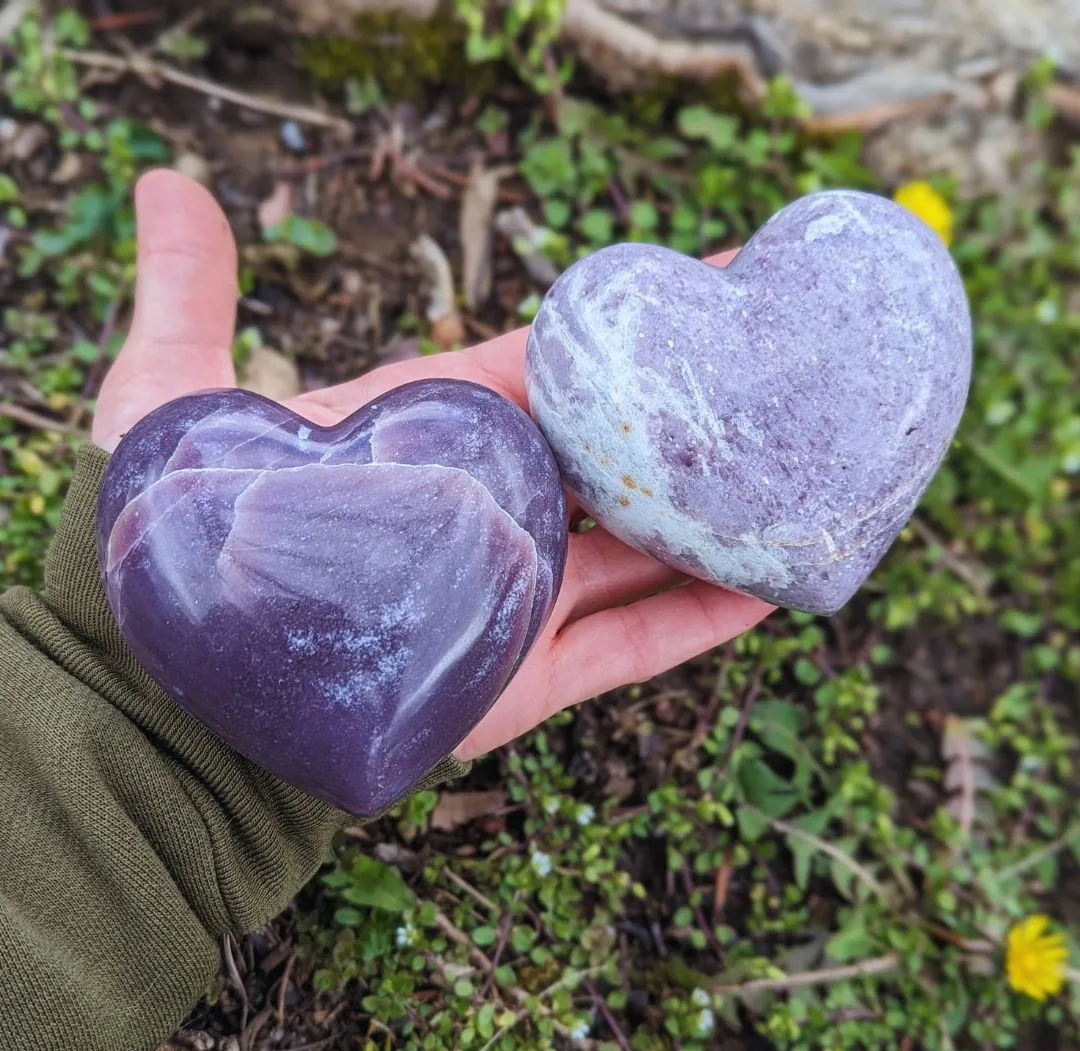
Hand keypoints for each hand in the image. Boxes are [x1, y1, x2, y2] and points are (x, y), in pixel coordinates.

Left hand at [94, 170, 773, 760]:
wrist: (178, 707)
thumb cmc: (172, 548)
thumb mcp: (174, 404)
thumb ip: (190, 297)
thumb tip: (161, 181)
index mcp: (435, 439)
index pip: (553, 369)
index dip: (629, 332)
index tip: (712, 283)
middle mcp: (490, 514)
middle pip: (616, 458)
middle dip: (694, 419)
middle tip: (790, 372)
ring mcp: (517, 599)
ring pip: (643, 552)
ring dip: (719, 522)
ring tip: (804, 480)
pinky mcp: (528, 681)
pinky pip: (634, 646)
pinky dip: (701, 621)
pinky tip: (772, 592)